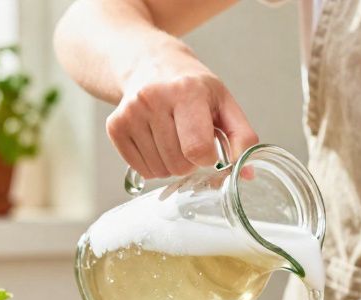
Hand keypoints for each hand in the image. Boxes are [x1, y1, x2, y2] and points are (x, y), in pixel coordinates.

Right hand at [108, 49, 257, 178]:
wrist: (150, 64)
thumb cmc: (192, 87)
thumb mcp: (224, 102)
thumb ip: (241, 137)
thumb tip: (246, 174)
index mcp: (187, 91)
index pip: (197, 149)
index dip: (208, 157)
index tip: (208, 147)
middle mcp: (154, 98)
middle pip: (178, 164)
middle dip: (190, 162)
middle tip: (189, 140)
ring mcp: (131, 112)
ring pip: (159, 171)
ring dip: (171, 165)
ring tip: (173, 138)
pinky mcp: (115, 126)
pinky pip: (141, 169)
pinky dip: (153, 165)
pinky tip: (156, 141)